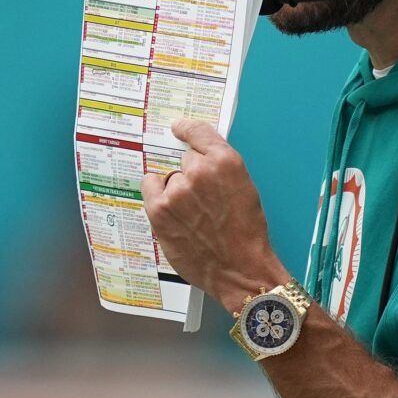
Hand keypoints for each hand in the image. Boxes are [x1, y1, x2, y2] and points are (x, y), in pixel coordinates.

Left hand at [142, 119, 287, 314]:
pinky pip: (150, 187)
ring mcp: (176, 190)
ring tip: (193, 214)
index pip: (198, 132)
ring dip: (176, 189)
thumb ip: (222, 169)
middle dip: (192, 173)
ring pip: (170, 177)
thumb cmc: (247, 234)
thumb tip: (198, 157)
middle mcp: (200, 171)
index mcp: (227, 162)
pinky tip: (172, 211)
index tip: (180, 128)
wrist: (240, 269)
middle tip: (204, 199)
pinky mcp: (159, 209)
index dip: (187, 129)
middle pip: (186, 159)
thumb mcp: (246, 190)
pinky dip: (158, 195)